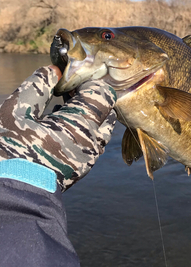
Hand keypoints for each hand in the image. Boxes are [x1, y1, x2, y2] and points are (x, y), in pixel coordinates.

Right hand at [0, 66, 116, 191]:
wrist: (12, 195)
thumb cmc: (10, 152)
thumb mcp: (16, 112)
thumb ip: (37, 88)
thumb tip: (52, 71)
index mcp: (79, 124)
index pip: (102, 94)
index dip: (88, 82)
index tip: (70, 80)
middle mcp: (91, 141)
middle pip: (105, 111)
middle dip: (90, 99)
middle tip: (66, 94)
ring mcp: (88, 157)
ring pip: (100, 129)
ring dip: (87, 117)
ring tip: (60, 111)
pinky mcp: (82, 169)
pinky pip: (91, 144)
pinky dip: (82, 132)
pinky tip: (58, 130)